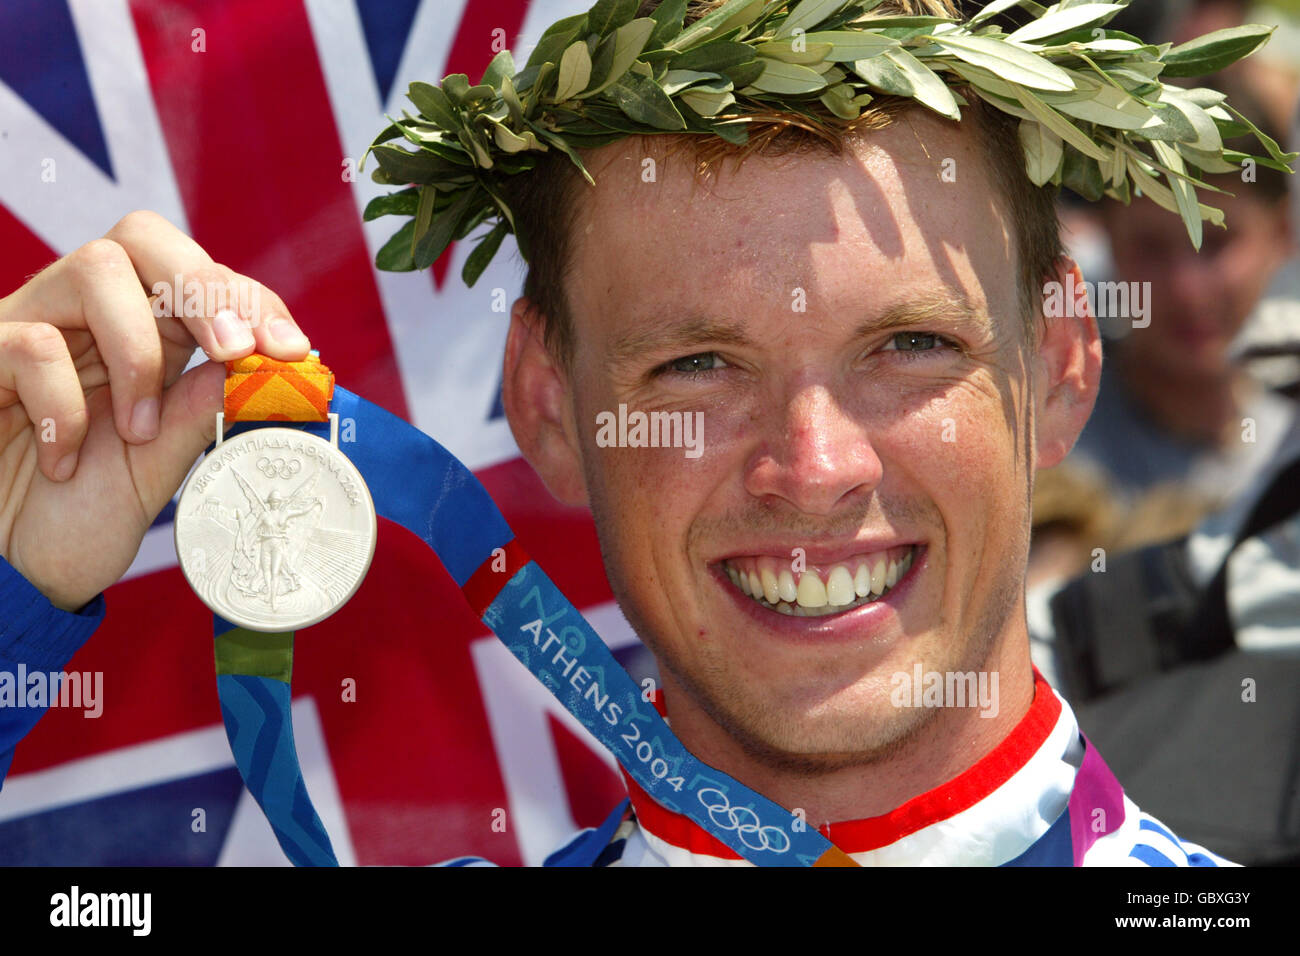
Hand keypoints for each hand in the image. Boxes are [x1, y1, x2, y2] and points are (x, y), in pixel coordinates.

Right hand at [0, 211, 312, 610]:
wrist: (7, 568)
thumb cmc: (75, 513)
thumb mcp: (157, 465)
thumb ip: (199, 412)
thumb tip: (261, 366)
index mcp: (140, 334)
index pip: (198, 277)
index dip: (249, 300)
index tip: (291, 350)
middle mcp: (84, 315)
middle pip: (144, 237)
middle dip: (205, 287)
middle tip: (235, 349)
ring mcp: (28, 325)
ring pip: (96, 268)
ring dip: (137, 352)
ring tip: (138, 432)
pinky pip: (32, 343)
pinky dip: (64, 408)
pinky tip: (63, 459)